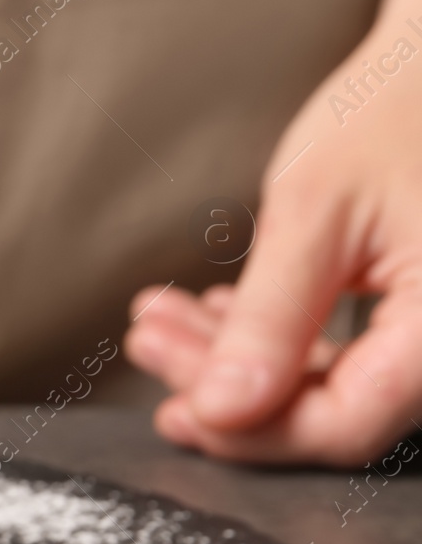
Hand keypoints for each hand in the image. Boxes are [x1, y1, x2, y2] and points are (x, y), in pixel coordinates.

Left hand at [125, 13, 421, 465]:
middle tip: (148, 338)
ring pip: (330, 387)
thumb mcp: (315, 212)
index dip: (248, 432)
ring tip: (161, 317)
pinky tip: (216, 314)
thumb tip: (221, 413)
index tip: (171, 407)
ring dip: (237, 359)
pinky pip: (348, 356)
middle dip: (224, 383)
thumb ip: (269, 320)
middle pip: (330, 412)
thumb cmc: (395, 111)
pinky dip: (277, 342)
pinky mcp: (420, 319)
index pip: (343, 427)